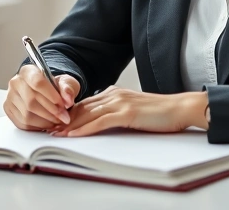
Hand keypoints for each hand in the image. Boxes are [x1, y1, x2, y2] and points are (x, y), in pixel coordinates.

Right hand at [4, 65, 79, 131]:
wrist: (45, 92)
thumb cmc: (55, 86)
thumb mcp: (66, 82)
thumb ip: (68, 88)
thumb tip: (68, 99)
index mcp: (28, 71)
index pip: (38, 82)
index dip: (52, 96)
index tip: (64, 105)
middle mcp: (16, 83)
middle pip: (31, 101)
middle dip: (51, 112)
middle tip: (64, 118)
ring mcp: (10, 97)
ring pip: (26, 114)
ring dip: (45, 121)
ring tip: (57, 121)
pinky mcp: (9, 110)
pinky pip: (22, 123)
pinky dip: (37, 127)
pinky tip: (47, 124)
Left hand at [51, 87, 207, 136]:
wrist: (180, 108)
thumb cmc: (160, 113)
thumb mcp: (133, 110)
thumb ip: (117, 112)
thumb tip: (101, 122)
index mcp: (115, 92)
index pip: (86, 103)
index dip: (69, 113)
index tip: (56, 122)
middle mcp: (114, 94)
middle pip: (82, 107)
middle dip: (64, 119)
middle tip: (48, 129)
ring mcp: (120, 102)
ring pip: (87, 114)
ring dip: (69, 125)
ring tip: (55, 134)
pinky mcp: (126, 112)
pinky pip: (99, 122)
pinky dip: (84, 129)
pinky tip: (73, 135)